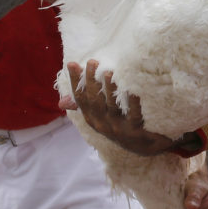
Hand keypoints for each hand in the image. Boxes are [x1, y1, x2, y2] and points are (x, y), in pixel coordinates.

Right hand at [60, 60, 177, 155]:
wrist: (146, 147)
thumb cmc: (121, 126)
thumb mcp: (101, 118)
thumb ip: (86, 106)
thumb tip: (61, 102)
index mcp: (93, 118)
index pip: (80, 99)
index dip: (75, 82)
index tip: (72, 64)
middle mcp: (103, 124)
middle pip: (94, 101)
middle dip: (92, 81)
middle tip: (92, 62)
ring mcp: (118, 129)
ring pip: (112, 107)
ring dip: (110, 90)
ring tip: (109, 72)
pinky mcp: (135, 131)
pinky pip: (134, 115)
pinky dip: (133, 103)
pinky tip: (133, 91)